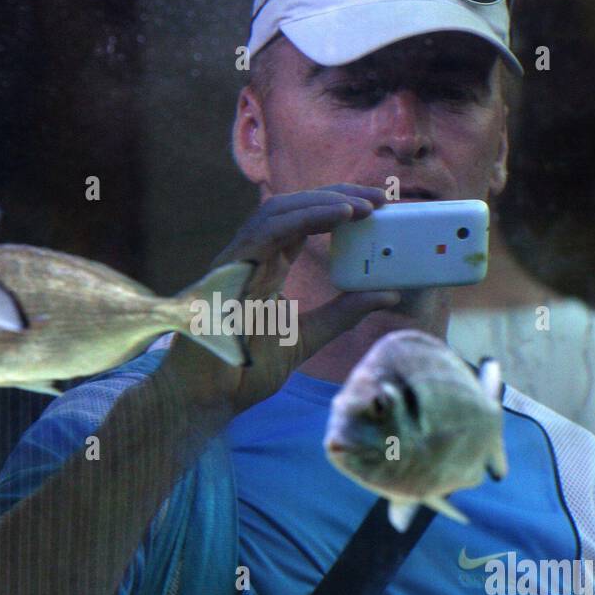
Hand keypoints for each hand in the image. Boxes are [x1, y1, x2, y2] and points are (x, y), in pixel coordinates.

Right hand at [163, 184, 399, 415]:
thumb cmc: (243, 372)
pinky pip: (269, 230)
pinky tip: (340, 215)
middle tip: (380, 198)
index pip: (302, 223)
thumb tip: (388, 294)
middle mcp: (251, 258)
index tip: (377, 209)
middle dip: (338, 195)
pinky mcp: (230, 270)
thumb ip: (343, 314)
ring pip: (279, 209)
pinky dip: (306, 217)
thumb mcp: (308, 338)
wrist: (206, 399)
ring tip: (364, 205)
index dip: (338, 209)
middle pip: (293, 207)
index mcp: (266, 269)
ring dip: (325, 200)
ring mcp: (237, 261)